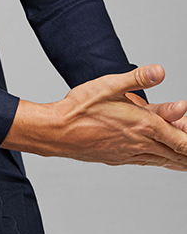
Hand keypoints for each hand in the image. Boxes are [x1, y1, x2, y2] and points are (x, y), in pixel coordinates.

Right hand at [2, 65, 186, 170]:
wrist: (57, 132)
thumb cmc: (80, 108)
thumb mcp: (109, 85)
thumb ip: (137, 78)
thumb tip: (160, 71)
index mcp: (142, 124)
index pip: (180, 139)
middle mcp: (139, 142)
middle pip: (175, 153)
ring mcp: (129, 153)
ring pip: (163, 160)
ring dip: (180, 161)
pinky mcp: (118, 158)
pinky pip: (147, 162)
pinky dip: (162, 162)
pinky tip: (162, 161)